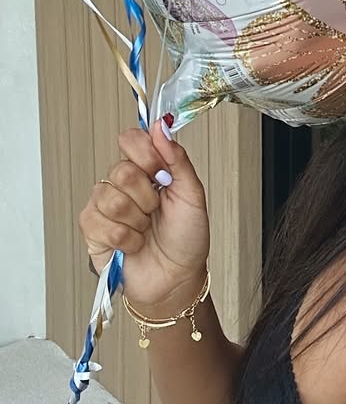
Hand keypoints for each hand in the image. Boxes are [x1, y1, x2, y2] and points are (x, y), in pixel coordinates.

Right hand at [79, 119, 210, 312]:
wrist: (177, 277)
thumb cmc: (187, 237)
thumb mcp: (193, 194)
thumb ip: (177, 158)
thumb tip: (161, 126)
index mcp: (149, 169)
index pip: (131, 139)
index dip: (146, 154)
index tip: (162, 173)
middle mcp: (124, 183)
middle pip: (120, 169)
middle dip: (147, 195)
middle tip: (158, 210)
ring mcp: (105, 206)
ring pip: (109, 197)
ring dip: (137, 219)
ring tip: (147, 228)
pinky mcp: (93, 230)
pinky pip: (99, 223)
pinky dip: (124, 237)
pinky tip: (134, 243)